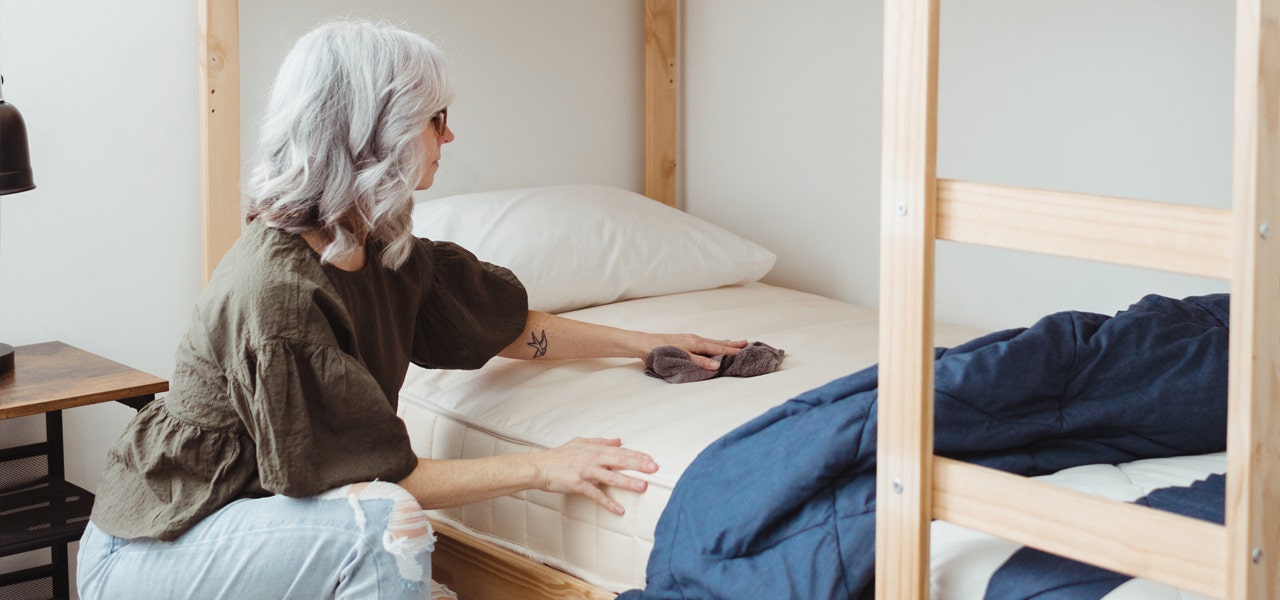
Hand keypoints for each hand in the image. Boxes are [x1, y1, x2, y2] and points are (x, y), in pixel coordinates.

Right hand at [531, 437, 658, 514]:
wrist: (539, 467)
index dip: (637, 455)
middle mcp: (592, 458)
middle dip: (638, 465)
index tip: (651, 459)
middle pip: (620, 461)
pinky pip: (596, 495)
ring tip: (643, 486)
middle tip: (654, 469)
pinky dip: (608, 503)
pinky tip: (619, 509)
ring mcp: (586, 471)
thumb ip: (601, 442)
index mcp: (594, 448)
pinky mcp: (578, 484)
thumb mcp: (581, 443)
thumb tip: (619, 441)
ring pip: (611, 477)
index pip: (621, 451)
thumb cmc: (559, 456)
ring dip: (628, 482)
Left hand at [650, 334, 748, 369]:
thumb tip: (716, 365)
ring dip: (723, 343)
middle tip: (746, 343)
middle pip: (717, 343)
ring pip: (711, 342)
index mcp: (695, 343)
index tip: (744, 351)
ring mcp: (689, 340)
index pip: (717, 348)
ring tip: (734, 343)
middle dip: (731, 344)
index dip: (731, 351)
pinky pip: (704, 343)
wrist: (643, 344)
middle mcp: (695, 339)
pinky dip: (713, 344)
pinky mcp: (684, 342)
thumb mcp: (681, 357)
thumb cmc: (659, 350)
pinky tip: (712, 345)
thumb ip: (699, 361)